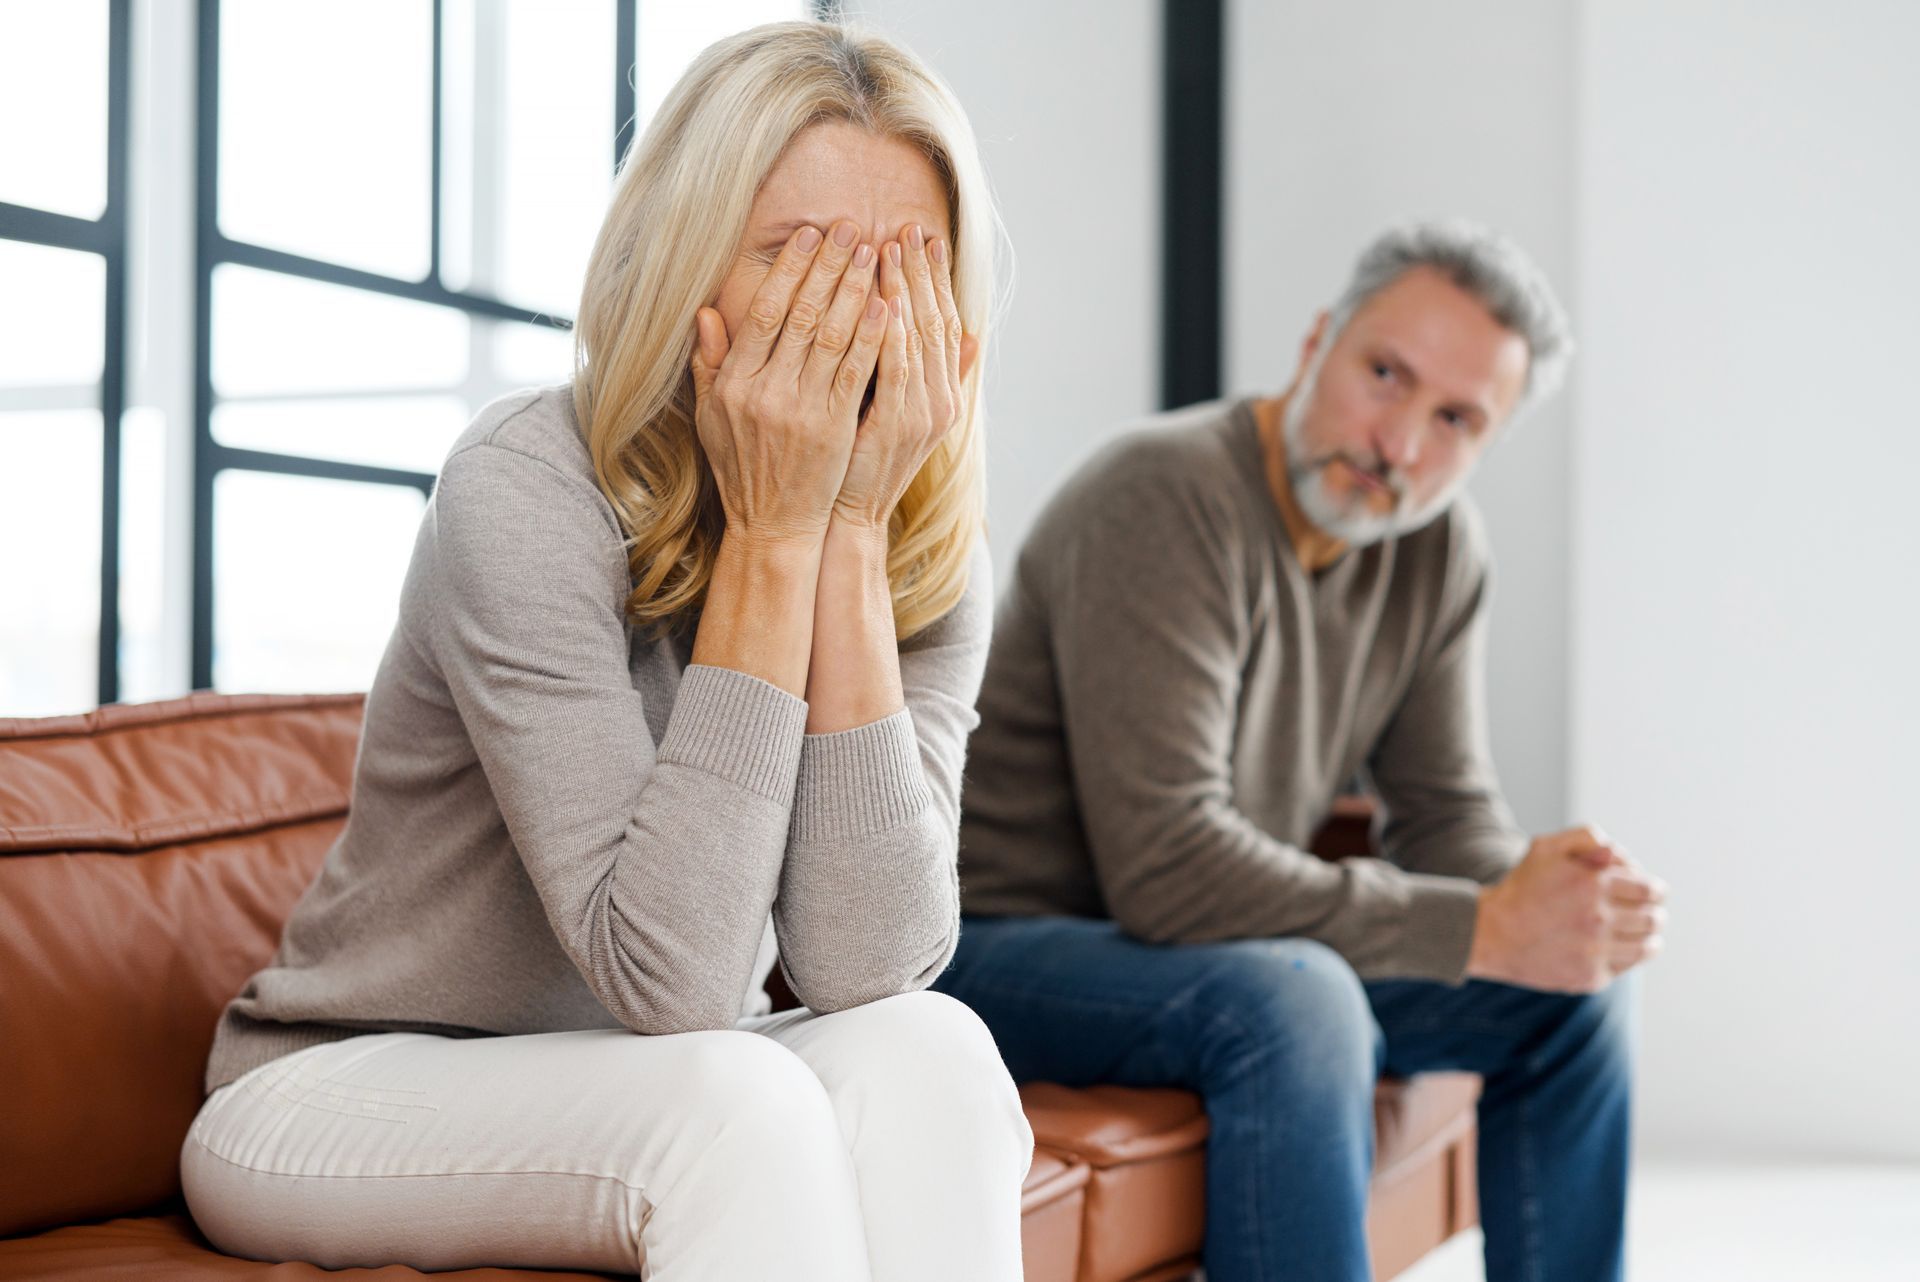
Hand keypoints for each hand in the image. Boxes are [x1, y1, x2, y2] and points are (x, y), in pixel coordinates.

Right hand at [689, 221, 890, 546]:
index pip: (765, 311)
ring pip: (832, 336)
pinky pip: (856, 372)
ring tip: (874, 253)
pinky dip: (872, 336)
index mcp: (734, 382)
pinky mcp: (834, 428)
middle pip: (802, 314)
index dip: (790, 270)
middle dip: (828, 266)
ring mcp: (800, 410)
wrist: (772, 525)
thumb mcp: (710, 417)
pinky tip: (887, 305)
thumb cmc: (743, 468)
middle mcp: (764, 391)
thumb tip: (705, 313)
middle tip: (850, 228)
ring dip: (855, 289)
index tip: (809, 235)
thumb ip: (708, 364)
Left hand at [832, 222, 981, 530]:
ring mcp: (920, 414)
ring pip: (917, 337)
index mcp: (939, 394)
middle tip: (909, 227)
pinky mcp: (895, 426)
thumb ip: (915, 373)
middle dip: (921, 272)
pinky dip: (893, 332)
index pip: (940, 321)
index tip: (920, 237)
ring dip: (906, 290)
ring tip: (892, 248)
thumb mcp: (892, 415)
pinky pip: (896, 368)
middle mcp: (938, 401)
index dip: (932, 278)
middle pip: (934, 320)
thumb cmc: (857, 465)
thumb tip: (960, 337)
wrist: (847, 520)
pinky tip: (884, 299)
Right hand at [1466, 825, 1668, 992]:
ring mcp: (1595, 951)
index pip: (1650, 889)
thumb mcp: (1546, 847)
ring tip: (1643, 934)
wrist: (1491, 933)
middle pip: (1653, 919)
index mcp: (1593, 884)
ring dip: (1650, 938)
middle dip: (1655, 913)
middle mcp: (1598, 919)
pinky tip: (1616, 948)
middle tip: (1650, 912)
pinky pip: (1625, 967)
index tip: (1653, 892)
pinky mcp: (1589, 977)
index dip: (1655, 889)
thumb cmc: (1521, 887)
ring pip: (1647, 946)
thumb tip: (1620, 855)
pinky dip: (1627, 957)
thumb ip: (1587, 838)